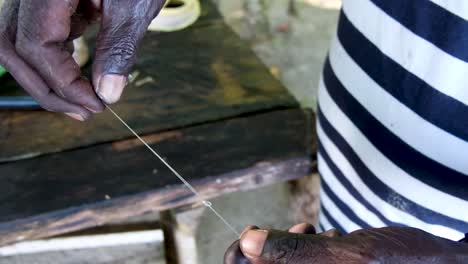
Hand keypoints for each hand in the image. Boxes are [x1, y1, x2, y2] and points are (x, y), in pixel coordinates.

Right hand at [0, 0, 164, 119]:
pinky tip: (79, 73)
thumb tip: (108, 94)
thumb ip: (118, 48)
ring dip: (46, 76)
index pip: (35, 45)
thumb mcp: (134, 6)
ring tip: (80, 101)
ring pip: (18, 41)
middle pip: (13, 46)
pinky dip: (56, 58)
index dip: (62, 83)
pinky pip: (38, 32)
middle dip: (45, 87)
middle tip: (81, 113)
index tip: (95, 105)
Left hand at [225, 224, 467, 263]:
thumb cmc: (403, 262)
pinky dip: (309, 249)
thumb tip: (248, 242)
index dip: (240, 260)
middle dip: (270, 250)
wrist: (441, 263)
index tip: (250, 235)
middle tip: (288, 232)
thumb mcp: (348, 255)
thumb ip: (295, 253)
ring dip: (292, 247)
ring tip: (314, 234)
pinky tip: (327, 239)